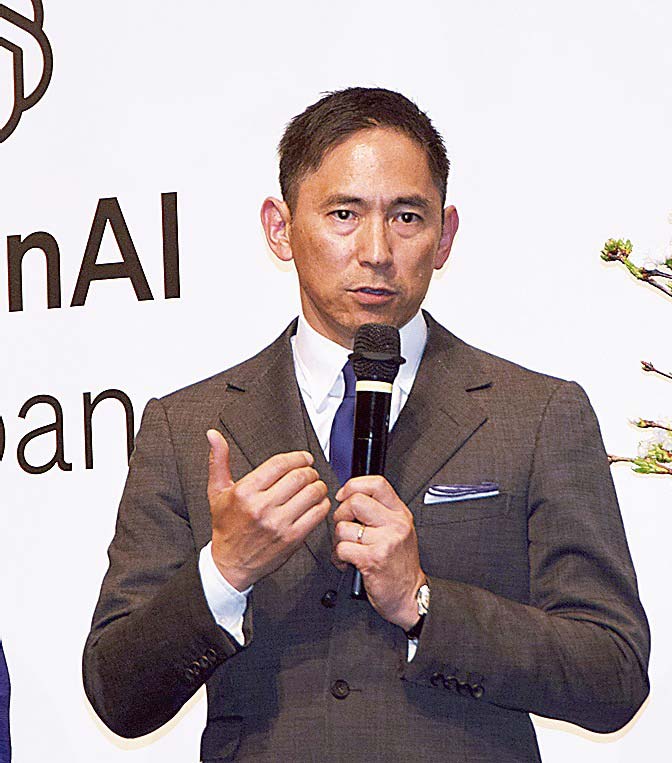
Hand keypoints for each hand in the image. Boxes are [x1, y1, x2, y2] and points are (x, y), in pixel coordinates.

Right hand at [207, 429, 329, 590]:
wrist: (230, 563)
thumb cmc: (225, 525)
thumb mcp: (217, 491)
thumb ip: (219, 460)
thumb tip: (213, 435)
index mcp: (244, 492)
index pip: (280, 464)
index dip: (297, 457)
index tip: (304, 458)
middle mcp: (261, 507)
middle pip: (299, 477)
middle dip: (310, 471)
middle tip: (310, 472)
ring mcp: (278, 524)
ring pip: (311, 493)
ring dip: (318, 486)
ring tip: (315, 486)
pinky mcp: (291, 539)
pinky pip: (317, 514)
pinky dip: (322, 504)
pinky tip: (316, 503)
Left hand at [332, 475, 425, 629]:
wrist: (411, 596)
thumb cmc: (400, 565)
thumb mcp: (399, 531)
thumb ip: (380, 512)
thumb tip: (350, 496)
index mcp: (400, 513)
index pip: (376, 484)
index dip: (354, 485)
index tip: (344, 495)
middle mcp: (395, 524)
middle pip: (355, 502)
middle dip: (341, 515)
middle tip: (345, 528)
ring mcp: (385, 541)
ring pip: (344, 527)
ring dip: (338, 541)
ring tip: (348, 549)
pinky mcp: (373, 559)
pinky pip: (342, 548)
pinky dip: (338, 557)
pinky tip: (347, 562)